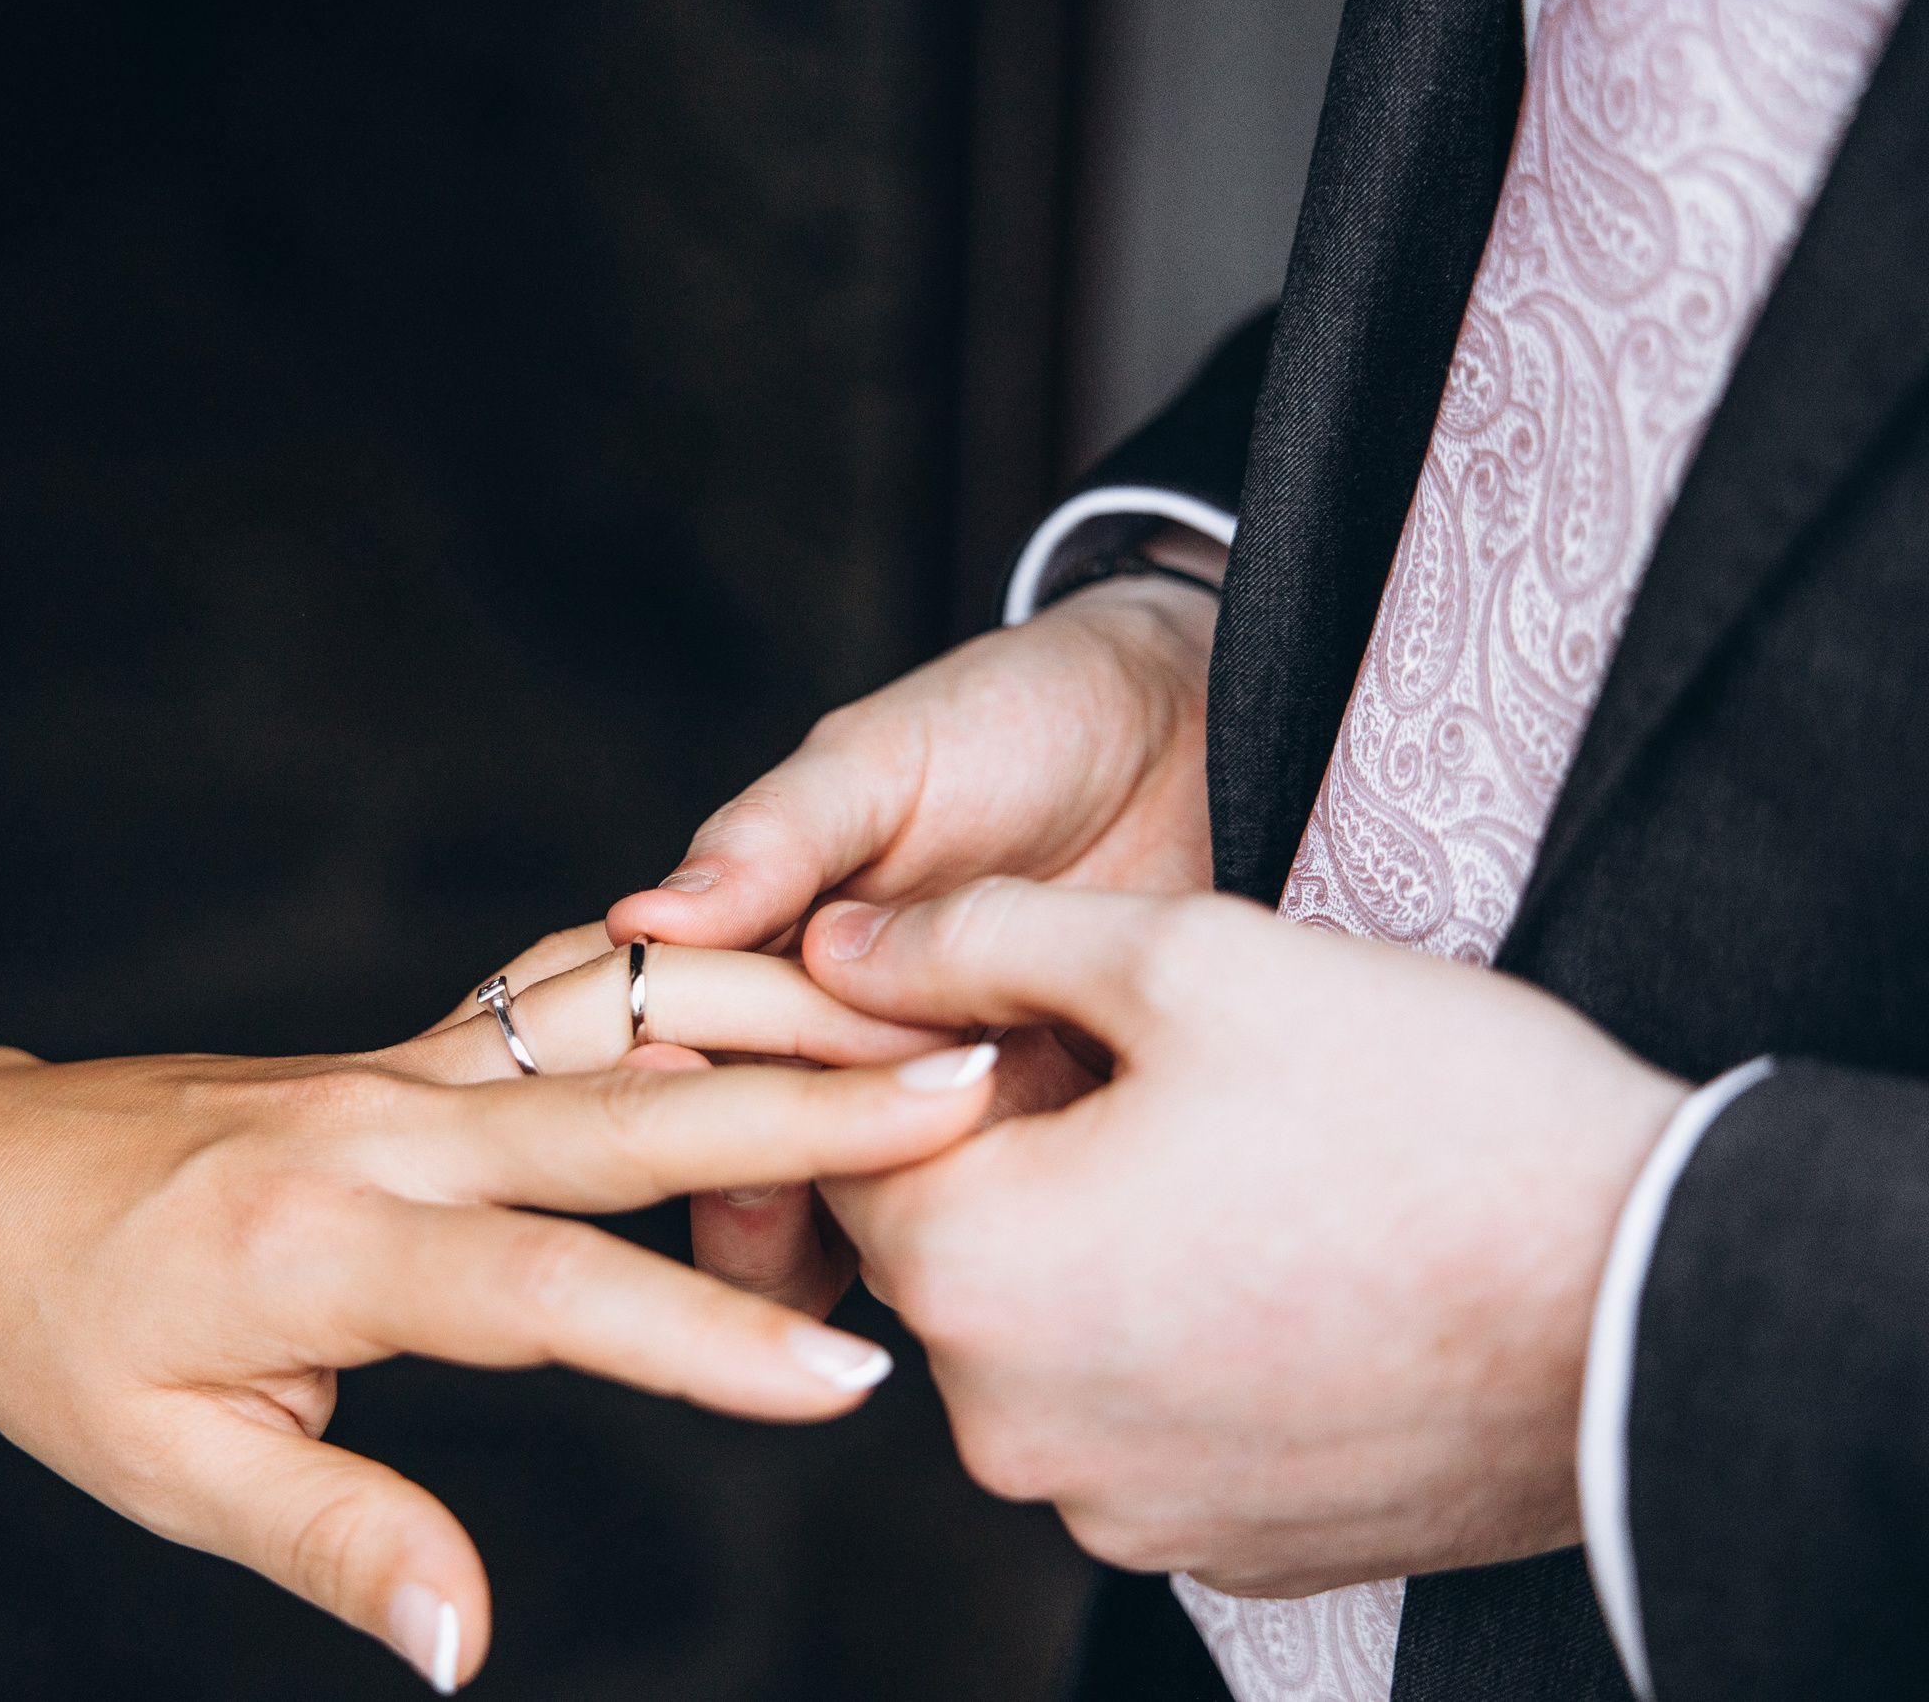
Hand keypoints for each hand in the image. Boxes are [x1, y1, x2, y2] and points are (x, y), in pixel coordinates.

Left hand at [0, 944, 977, 1692]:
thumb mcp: (164, 1466)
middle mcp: (384, 1130)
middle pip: (624, 1109)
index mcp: (324, 1245)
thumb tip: (468, 1647)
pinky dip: (690, 981)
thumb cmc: (57, 1332)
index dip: (701, 1340)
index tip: (851, 1378)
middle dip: (809, 1110)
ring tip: (922, 1012)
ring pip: (617, 1014)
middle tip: (971, 1092)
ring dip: (772, 1012)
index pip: (547, 1291)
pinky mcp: (414, 1048)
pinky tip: (789, 978)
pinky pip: (571, 991)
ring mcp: (403, 1068)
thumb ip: (335, 1541)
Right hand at [605, 566, 1217, 1302]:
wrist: (1204, 732)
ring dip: (892, 1210)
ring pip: (876, 1231)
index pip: (682, 1075)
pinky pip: (1012, 1221)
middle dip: (764, 1194)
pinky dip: (1013, 1209)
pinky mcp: (1059, 1154)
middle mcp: (842, 1069)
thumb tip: (642, 920)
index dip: (677, 1096)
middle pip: (758, 1187)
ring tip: (951, 1117)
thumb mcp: (882, 763)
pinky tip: (1045, 1154)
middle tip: (823, 1136)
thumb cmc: (1019, 721)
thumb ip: (772, 839)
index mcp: (765, 979)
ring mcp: (946, 1119)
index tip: (695, 1072)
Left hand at [794, 879, 1687, 1596]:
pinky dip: (1176, 1345)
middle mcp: (1009, 1425)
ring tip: (1241, 1171)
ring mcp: (1117, 1505)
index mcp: (972, 1272)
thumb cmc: (1421, 1110)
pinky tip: (1287, 1272)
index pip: (849, 1145)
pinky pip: (1139, 1419)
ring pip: (1041, 1338)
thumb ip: (978, 940)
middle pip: (946, 1249)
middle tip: (1158, 1075)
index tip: (1032, 1011)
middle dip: (1015, 1155)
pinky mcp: (1219, 1545)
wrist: (1652, 1303)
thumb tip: (833, 947)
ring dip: (1096, 1251)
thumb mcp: (1187, 957)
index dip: (923, 1058)